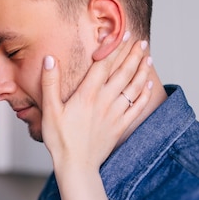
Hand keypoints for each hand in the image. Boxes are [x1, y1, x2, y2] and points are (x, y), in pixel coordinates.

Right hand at [40, 35, 152, 173]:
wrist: (76, 166)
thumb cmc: (60, 139)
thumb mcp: (50, 110)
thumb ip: (50, 82)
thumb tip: (50, 59)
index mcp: (87, 95)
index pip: (103, 64)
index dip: (113, 47)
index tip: (122, 33)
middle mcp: (104, 101)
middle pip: (122, 72)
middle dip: (132, 54)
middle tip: (141, 40)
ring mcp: (115, 113)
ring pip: (133, 86)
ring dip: (141, 69)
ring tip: (148, 55)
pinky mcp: (120, 126)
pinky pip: (137, 106)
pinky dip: (144, 93)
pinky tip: (148, 83)